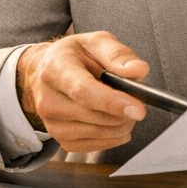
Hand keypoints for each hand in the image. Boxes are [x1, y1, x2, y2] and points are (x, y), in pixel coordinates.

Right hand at [16, 31, 148, 152]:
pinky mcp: (61, 140)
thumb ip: (118, 55)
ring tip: (122, 106)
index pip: (84, 92)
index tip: (138, 108)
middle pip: (95, 116)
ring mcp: (52, 123)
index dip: (113, 102)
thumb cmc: (75, 56)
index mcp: (56, 69)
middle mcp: (48, 99)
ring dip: (121, 123)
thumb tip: (138, 71)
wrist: (48, 71)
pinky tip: (114, 120)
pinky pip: (97, 146)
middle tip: (136, 99)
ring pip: (99, 133)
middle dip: (124, 112)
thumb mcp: (96, 42)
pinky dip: (113, 136)